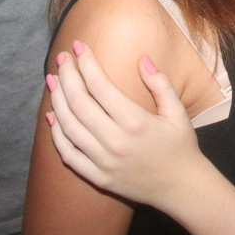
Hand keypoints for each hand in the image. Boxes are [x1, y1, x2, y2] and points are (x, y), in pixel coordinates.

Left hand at [46, 42, 202, 207]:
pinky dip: (57, 134)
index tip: (78, 46)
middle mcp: (115, 142)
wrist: (181, 188)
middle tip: (61, 58)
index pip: (100, 86)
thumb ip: (160, 84)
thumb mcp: (177, 112)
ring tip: (53, 80)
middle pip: (79, 103)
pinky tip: (52, 116)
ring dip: (57, 100)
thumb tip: (142, 58)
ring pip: (69, 126)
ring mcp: (103, 162)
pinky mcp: (97, 177)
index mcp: (136, 122)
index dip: (86, 63)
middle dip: (67, 75)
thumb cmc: (181, 146)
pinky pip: (68, 154)